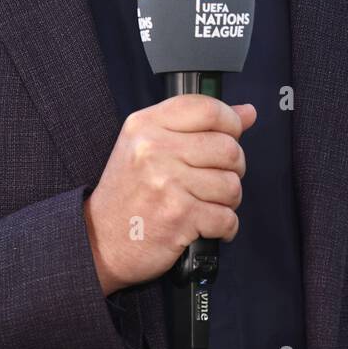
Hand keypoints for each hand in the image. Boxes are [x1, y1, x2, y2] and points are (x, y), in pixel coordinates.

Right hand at [84, 94, 256, 294]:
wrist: (100, 240)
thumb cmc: (129, 193)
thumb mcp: (148, 145)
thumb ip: (197, 125)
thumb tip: (247, 112)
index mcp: (146, 125)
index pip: (208, 108)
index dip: (230, 123)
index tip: (230, 136)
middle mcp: (154, 149)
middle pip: (228, 148)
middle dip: (233, 168)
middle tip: (215, 179)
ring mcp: (166, 183)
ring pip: (232, 185)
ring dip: (227, 201)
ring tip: (207, 203)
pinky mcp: (178, 216)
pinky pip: (227, 218)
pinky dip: (225, 227)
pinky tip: (206, 225)